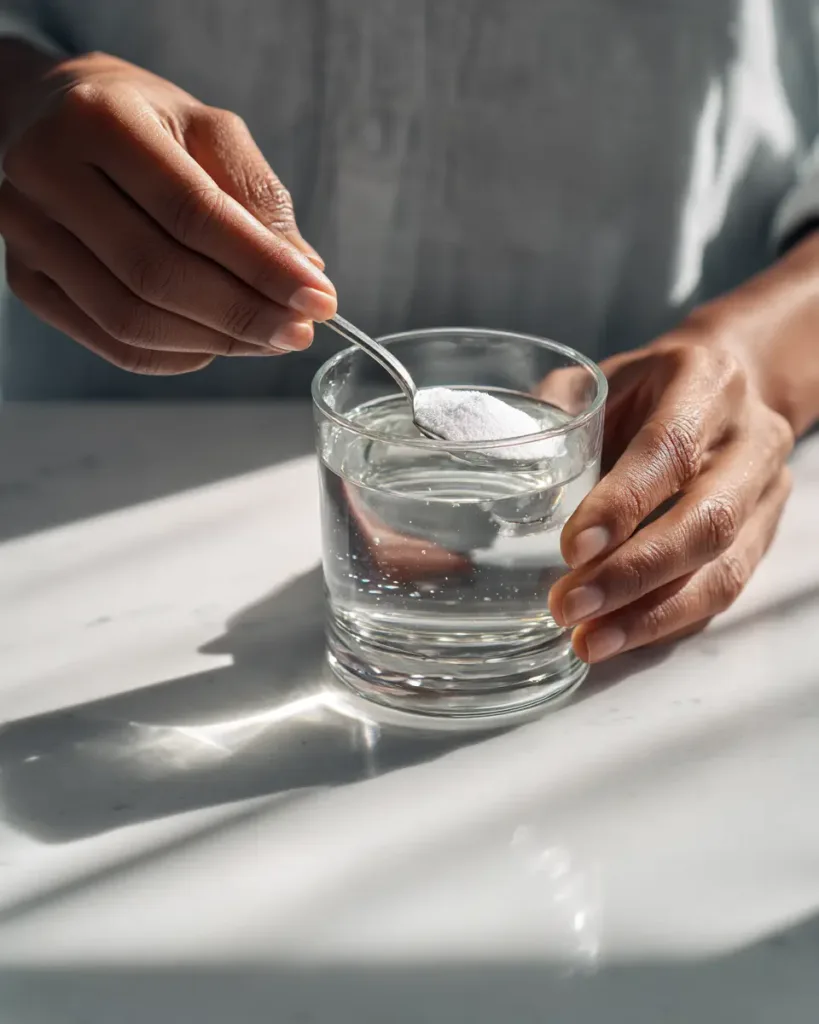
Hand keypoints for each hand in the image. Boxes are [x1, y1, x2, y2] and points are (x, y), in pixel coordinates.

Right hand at [0, 50, 335, 373]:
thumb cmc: (145, 123)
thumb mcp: (210, 130)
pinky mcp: (26, 281)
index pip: (193, 213)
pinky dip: (176, 355)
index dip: (262, 266)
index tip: (318, 299)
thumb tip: (304, 271)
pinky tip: (217, 344)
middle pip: (158, 274)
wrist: (55, 118)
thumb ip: (259, 198)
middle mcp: (45, 174)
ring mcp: (26, 233)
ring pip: (131, 320)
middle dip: (243, 314)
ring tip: (268, 339)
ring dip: (214, 342)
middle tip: (299, 332)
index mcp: (98, 119)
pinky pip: (111, 343)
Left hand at [549, 325, 794, 661]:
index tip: (571, 549)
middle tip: (569, 608)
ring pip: (723, 570)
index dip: (622, 504)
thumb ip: (559, 410)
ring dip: (651, 616)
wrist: (740, 385)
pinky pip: (724, 592)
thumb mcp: (607, 376)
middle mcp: (750, 441)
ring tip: (589, 642)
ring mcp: (766, 495)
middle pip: (706, 523)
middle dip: (633, 575)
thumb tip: (503, 457)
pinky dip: (668, 622)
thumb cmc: (655, 385)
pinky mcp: (766, 537)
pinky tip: (619, 638)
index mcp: (707, 385)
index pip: (668, 451)